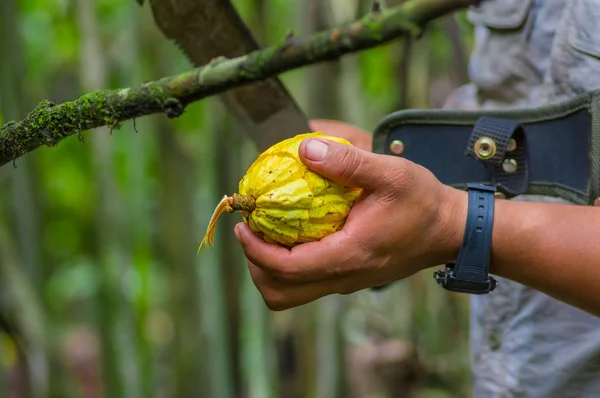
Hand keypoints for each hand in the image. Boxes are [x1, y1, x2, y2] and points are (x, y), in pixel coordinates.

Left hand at [234, 122, 466, 310]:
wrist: (451, 230)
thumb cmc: (423, 201)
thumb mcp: (389, 173)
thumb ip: (347, 161)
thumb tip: (303, 148)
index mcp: (348, 256)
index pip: (286, 268)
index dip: (255, 250)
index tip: (243, 224)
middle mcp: (344, 277)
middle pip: (281, 293)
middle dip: (256, 265)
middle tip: (250, 231)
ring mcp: (346, 281)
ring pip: (292, 294)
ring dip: (269, 269)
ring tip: (265, 235)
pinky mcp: (349, 277)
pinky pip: (306, 283)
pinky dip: (287, 266)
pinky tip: (292, 235)